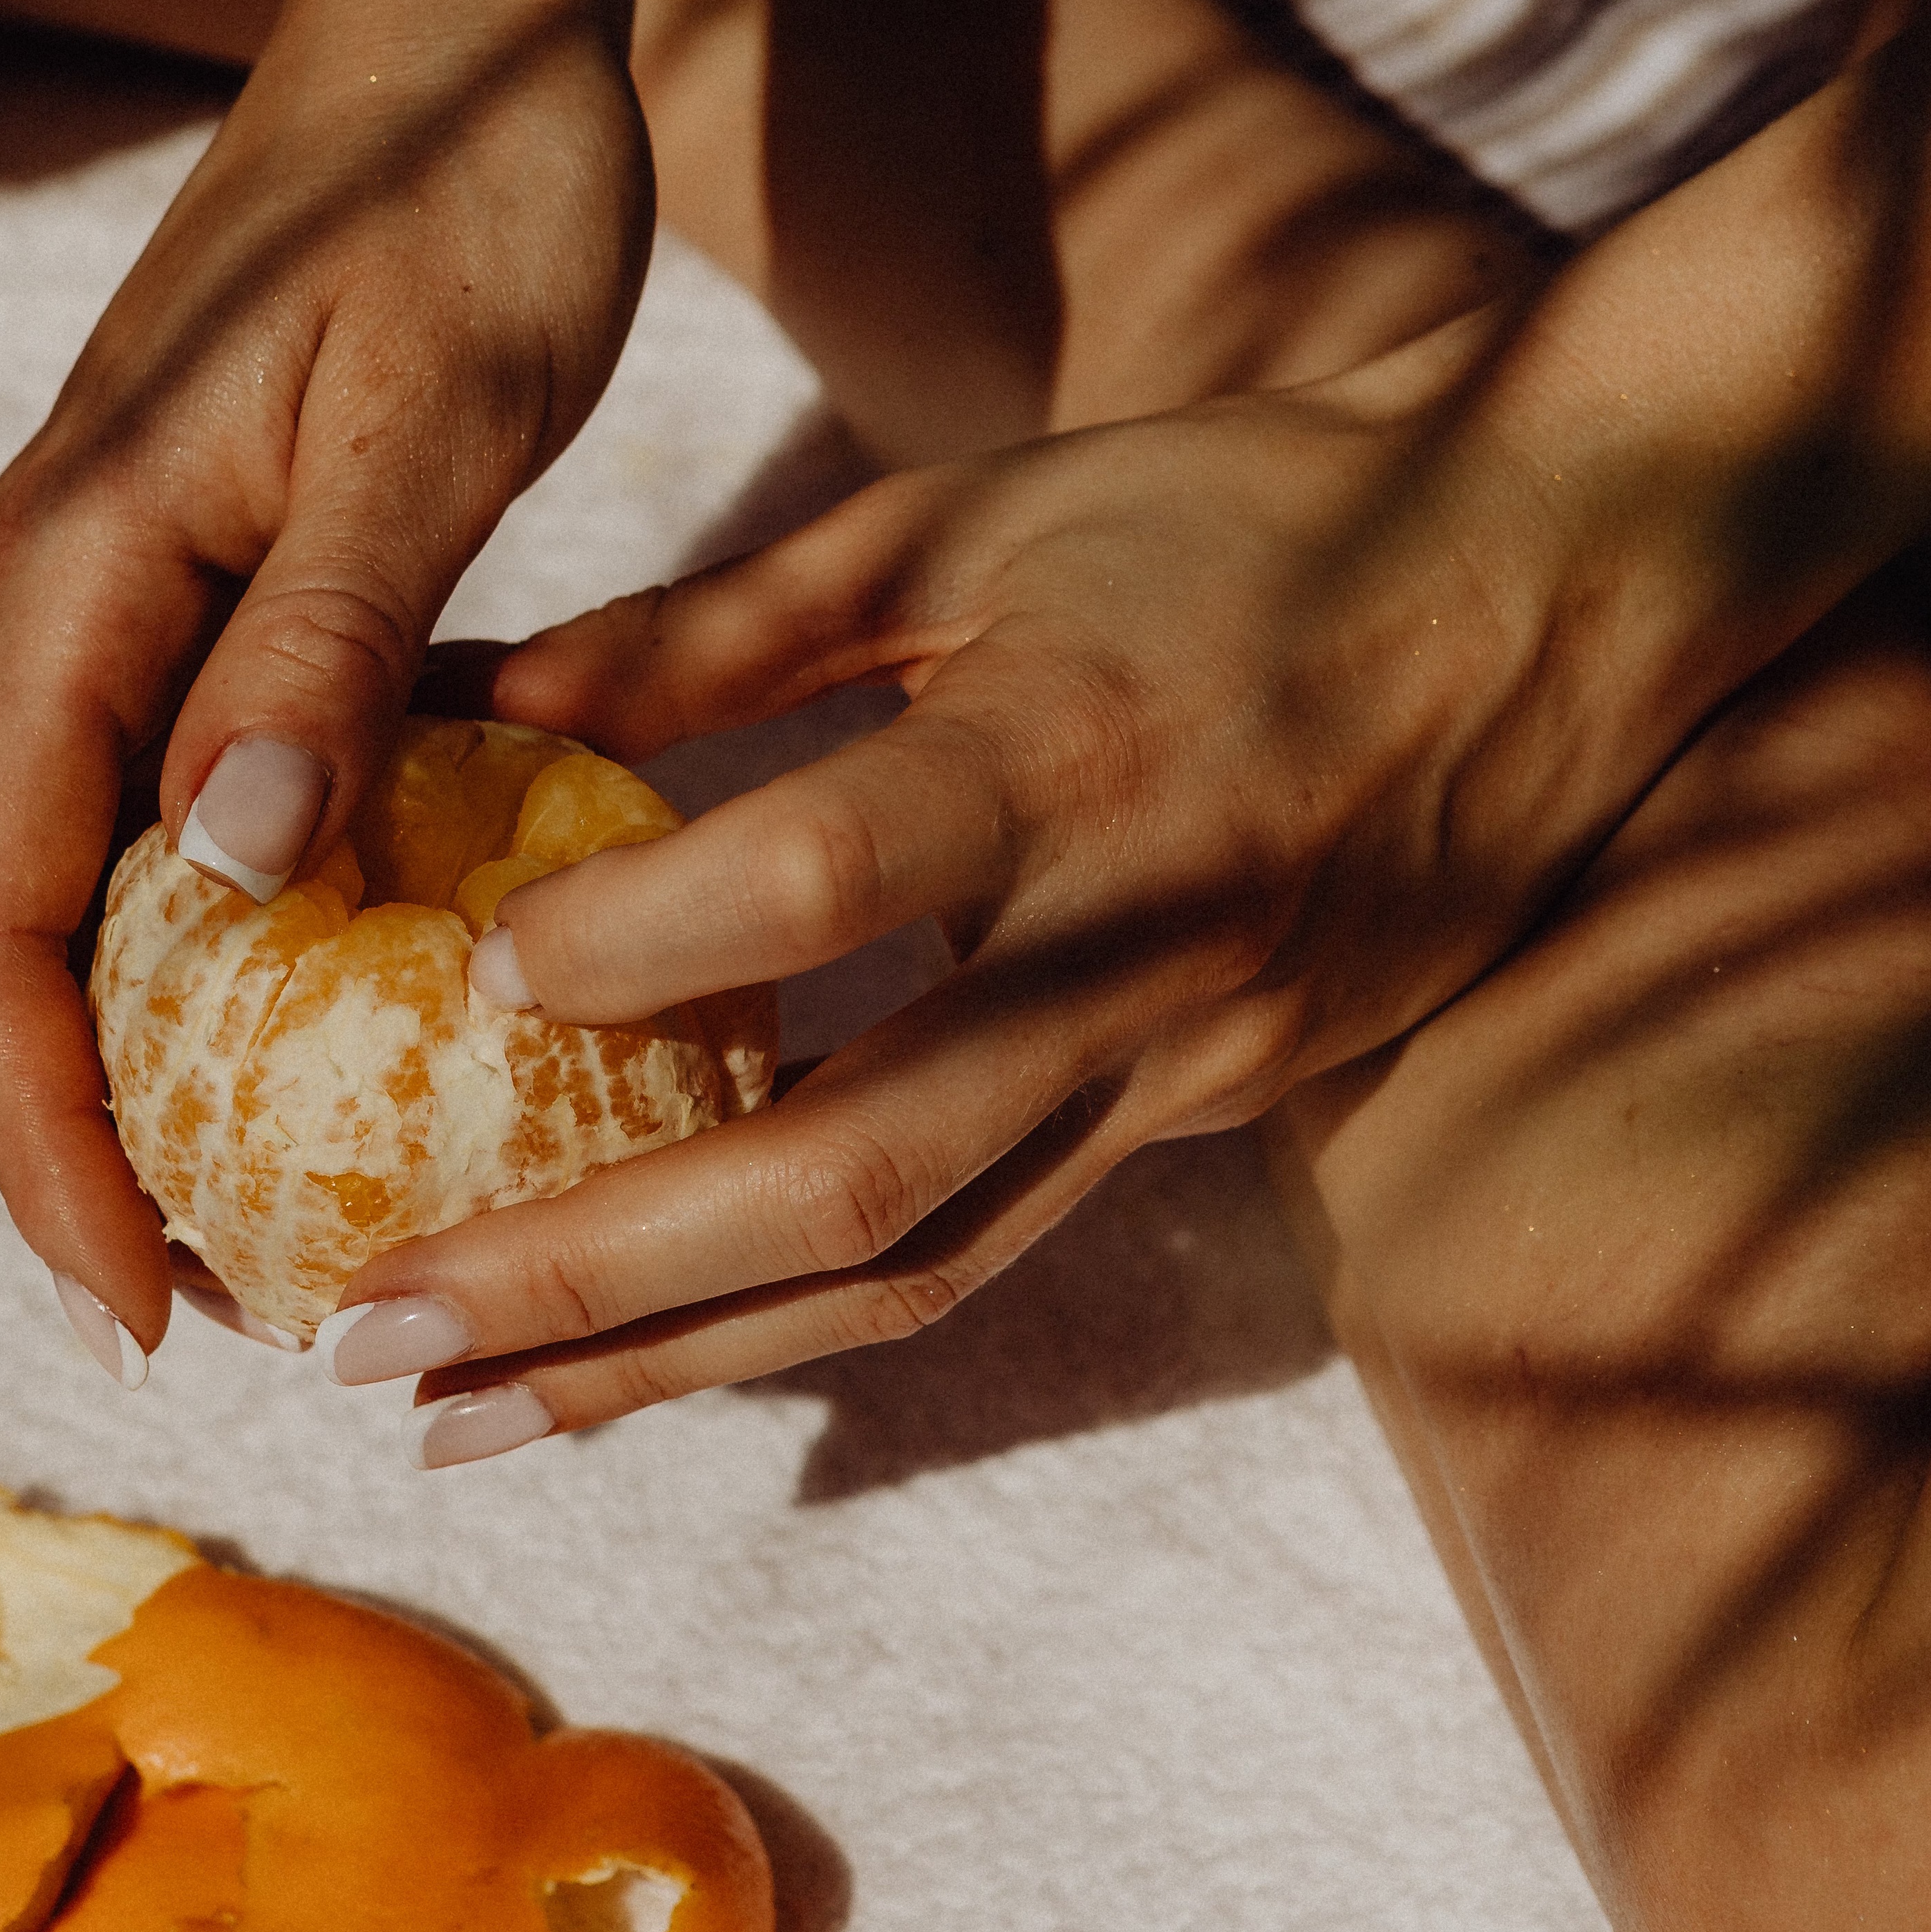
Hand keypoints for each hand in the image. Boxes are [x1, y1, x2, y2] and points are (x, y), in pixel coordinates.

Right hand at [0, 0, 652, 1361]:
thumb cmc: (475, 172)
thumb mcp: (436, 413)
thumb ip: (331, 640)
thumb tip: (228, 877)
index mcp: (75, 570)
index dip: (45, 1133)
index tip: (151, 1300)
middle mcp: (58, 594)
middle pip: (4, 930)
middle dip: (78, 1138)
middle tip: (226, 1305)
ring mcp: (123, 584)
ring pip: (85, 877)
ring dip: (156, 1054)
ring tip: (283, 1209)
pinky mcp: (207, 572)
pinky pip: (178, 796)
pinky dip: (240, 932)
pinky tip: (354, 1009)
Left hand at [338, 320, 1658, 1438]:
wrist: (1564, 584)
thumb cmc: (1247, 509)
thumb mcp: (981, 512)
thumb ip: (732, 620)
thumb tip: (483, 692)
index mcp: (1075, 747)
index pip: (833, 878)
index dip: (636, 944)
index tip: (447, 983)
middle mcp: (1138, 941)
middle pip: (850, 1171)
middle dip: (589, 1283)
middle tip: (366, 1339)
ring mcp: (1189, 1057)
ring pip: (912, 1268)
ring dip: (669, 1367)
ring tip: (457, 1423)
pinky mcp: (1211, 1110)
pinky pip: (983, 1244)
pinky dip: (798, 1313)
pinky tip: (642, 1352)